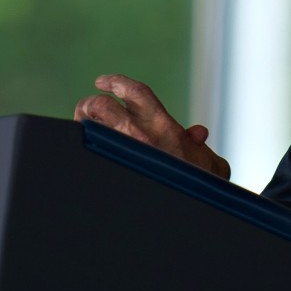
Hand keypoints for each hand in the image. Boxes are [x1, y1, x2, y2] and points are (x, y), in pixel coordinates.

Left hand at [74, 74, 229, 179]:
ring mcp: (123, 153)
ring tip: (82, 124)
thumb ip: (200, 145)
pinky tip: (83, 145)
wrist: (191, 208)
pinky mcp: (113, 169)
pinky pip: (90, 149)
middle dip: (90, 103)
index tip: (104, 82)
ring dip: (82, 122)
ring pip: (90, 126)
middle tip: (87, 107)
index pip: (136, 92)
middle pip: (102, 105)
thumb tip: (198, 133)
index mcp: (164, 126)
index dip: (117, 82)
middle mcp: (140, 135)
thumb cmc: (201, 187)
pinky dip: (83, 143)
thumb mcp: (208, 163)